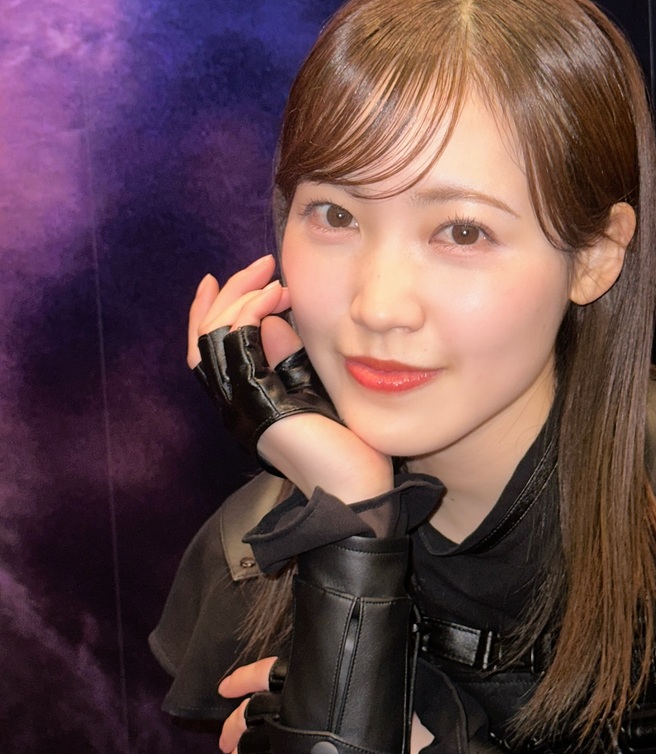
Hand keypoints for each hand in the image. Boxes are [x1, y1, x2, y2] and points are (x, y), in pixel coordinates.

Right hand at [188, 257, 391, 501]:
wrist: (353, 487)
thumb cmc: (345, 446)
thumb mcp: (313, 389)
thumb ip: (291, 358)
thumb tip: (275, 321)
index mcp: (244, 401)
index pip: (208, 349)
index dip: (208, 310)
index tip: (217, 277)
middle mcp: (232, 403)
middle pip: (204, 337)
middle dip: (229, 293)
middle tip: (259, 266)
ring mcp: (239, 403)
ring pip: (213, 337)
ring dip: (241, 298)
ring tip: (271, 280)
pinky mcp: (255, 402)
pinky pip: (236, 345)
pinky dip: (250, 313)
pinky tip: (275, 298)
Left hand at [218, 656, 433, 753]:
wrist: (413, 746)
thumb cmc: (395, 709)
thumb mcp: (369, 679)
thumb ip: (343, 675)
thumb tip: (318, 673)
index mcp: (314, 681)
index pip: (269, 672)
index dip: (244, 678)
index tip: (224, 688)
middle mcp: (302, 707)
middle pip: (255, 712)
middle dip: (234, 728)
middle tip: (224, 742)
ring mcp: (298, 739)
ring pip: (253, 746)